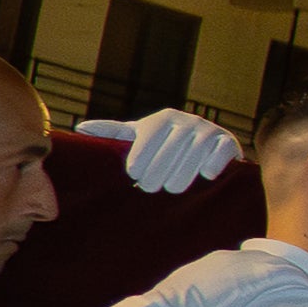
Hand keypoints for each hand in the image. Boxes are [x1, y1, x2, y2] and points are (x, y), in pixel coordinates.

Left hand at [74, 106, 242, 194]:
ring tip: (173, 188)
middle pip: (171, 148)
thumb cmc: (166, 144)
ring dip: (183, 174)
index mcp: (164, 118)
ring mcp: (209, 130)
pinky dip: (212, 167)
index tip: (134, 174)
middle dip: (159, 170)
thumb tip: (79, 128)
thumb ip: (114, 133)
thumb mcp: (141, 136)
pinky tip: (205, 177)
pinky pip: (219, 154)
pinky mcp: (228, 142)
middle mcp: (187, 120)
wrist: (210, 144)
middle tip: (150, 187)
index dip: (141, 156)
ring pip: (194, 154)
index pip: (149, 136)